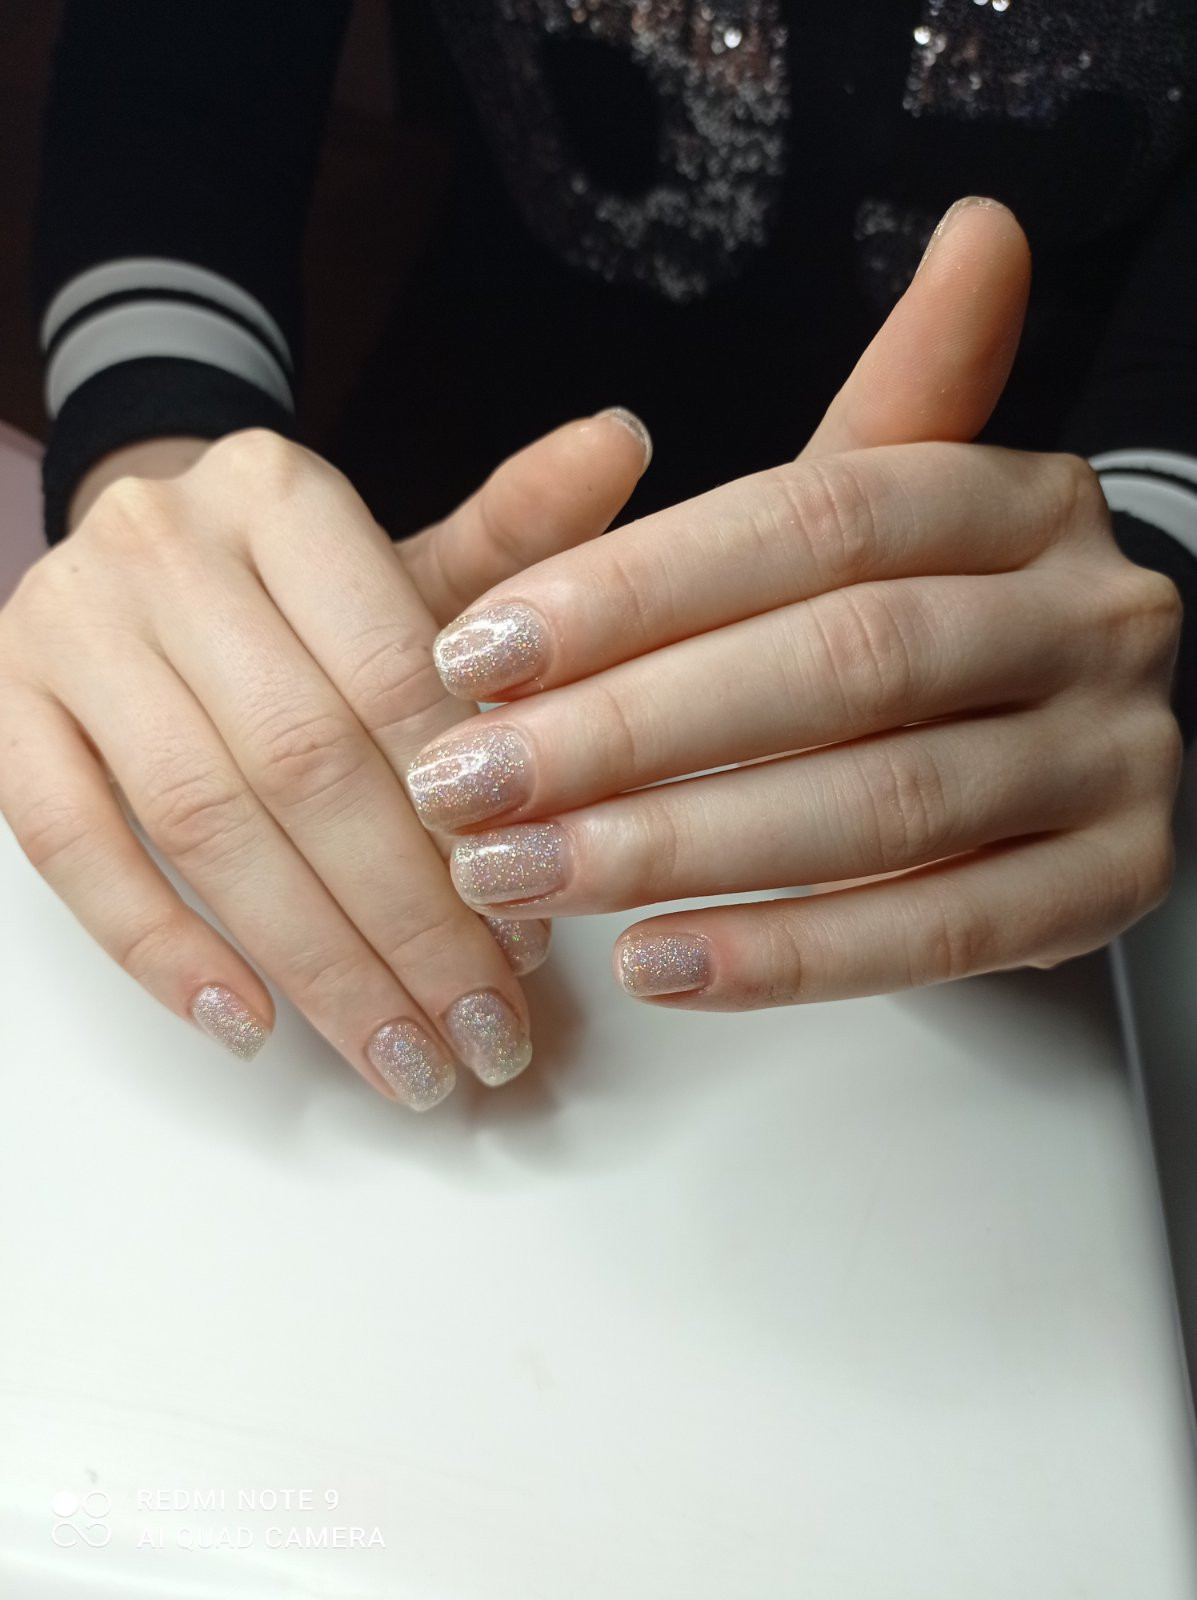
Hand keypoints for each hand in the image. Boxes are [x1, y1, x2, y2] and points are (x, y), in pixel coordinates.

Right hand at [0, 413, 648, 1097]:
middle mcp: (162, 545)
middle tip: (481, 1035)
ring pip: (201, 817)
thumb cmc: (303, 589)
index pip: (389, 675)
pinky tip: (249, 1024)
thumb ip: (517, 534)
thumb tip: (624, 441)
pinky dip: (158, 945)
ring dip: (313, 960)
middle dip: (407, 923)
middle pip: (303, 762)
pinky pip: (67, 846)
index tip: (530, 939)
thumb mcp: (410, 561)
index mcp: (281, 496)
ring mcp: (67, 626)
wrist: (145, 562)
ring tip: (399, 1057)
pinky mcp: (0, 705)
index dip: (464, 818)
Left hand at [405, 200, 1184, 1009]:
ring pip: (886, 808)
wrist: (1084, 725)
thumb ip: (894, 399)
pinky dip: (791, 955)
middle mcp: (1090, 617)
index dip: (635, 589)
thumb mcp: (905, 502)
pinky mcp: (1115, 883)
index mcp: (1023, 501)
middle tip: (469, 786)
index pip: (815, 522)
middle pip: (841, 666)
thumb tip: (976, 229)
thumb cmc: (943, 612)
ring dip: (681, 850)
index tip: (478, 651)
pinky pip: (946, 934)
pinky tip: (656, 962)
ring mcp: (1118, 757)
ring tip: (523, 878)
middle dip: (630, 734)